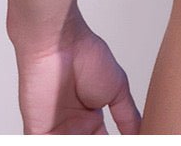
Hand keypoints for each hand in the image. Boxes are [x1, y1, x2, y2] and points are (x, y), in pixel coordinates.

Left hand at [12, 10, 140, 133]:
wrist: (60, 45)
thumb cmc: (87, 56)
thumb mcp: (117, 88)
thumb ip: (127, 115)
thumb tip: (141, 132)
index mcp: (90, 118)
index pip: (104, 143)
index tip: (133, 142)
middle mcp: (73, 128)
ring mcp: (56, 131)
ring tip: (95, 141)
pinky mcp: (38, 133)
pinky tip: (78, 142)